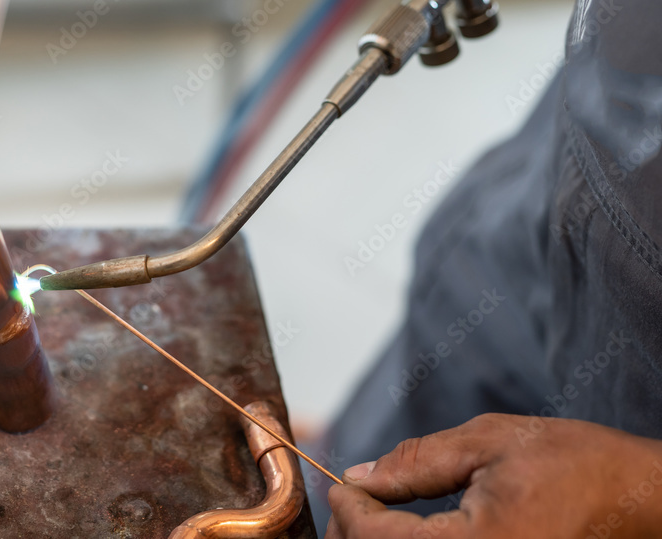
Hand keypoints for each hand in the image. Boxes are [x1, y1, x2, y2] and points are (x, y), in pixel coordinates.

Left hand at [326, 413, 661, 537]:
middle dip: (357, 536)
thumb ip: (417, 462)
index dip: (349, 512)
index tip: (341, 487)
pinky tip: (406, 537)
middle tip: (348, 506)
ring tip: (373, 521)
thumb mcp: (489, 443)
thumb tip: (360, 477)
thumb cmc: (576, 465)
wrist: (642, 503)